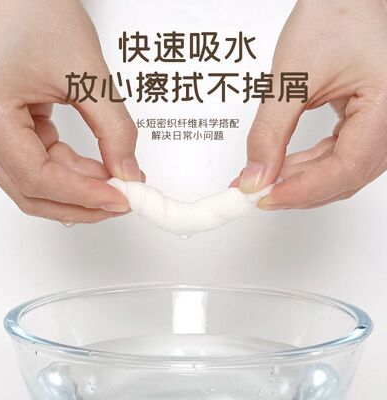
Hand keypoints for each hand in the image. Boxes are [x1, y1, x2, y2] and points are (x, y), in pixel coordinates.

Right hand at [0, 0, 141, 222]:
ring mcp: (0, 131)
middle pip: (32, 190)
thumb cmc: (36, 11)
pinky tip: (100, 170)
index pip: (37, 176)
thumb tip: (128, 170)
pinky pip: (43, 162)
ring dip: (79, 190)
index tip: (119, 199)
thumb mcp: (85, 72)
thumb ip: (113, 127)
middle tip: (119, 203)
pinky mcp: (17, 128)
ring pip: (38, 181)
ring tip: (117, 185)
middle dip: (80, 203)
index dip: (82, 195)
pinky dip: (73, 171)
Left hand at [235, 0, 386, 208]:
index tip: (265, 197)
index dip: (303, 190)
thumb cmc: (334, 16)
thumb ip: (271, 132)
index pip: (346, 168)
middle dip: (295, 189)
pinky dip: (305, 167)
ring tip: (260, 182)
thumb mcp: (293, 77)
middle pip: (343, 177)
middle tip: (255, 193)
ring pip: (337, 172)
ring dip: (297, 181)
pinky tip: (278, 168)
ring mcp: (380, 126)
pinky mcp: (363, 125)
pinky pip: (335, 157)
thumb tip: (255, 177)